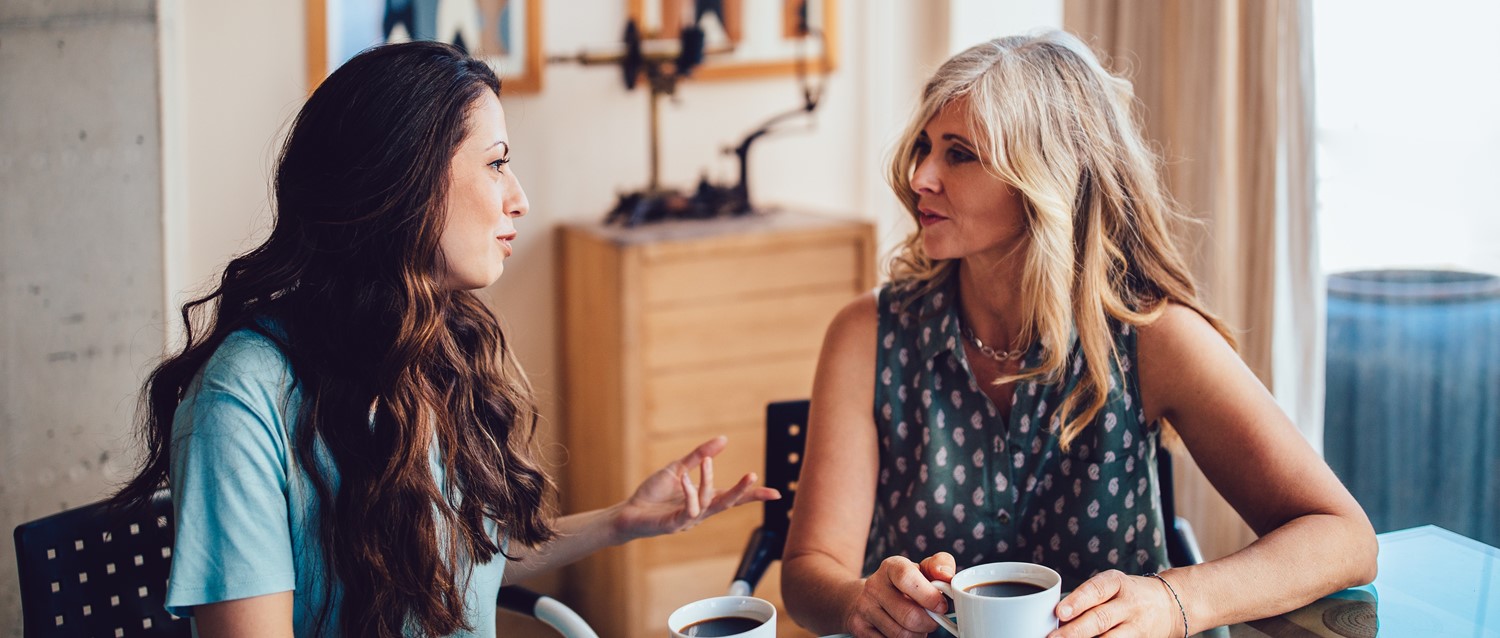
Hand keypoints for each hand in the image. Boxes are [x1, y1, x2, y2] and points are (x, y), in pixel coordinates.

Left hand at [613, 436, 779, 541]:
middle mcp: (701, 511)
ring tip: (706, 462)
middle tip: (752, 476)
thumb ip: (700, 456)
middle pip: (728, 503)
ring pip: (708, 502)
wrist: (628, 511)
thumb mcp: (678, 468)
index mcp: (704, 498)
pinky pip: (689, 509)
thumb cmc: (653, 493)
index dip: (753, 494)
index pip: (733, 497)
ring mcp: (689, 520)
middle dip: (742, 491)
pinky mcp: (675, 524)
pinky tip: (685, 480)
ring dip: (708, 480)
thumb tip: (723, 439)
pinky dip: (690, 493)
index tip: (777, 494)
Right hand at [843, 553, 955, 637]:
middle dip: (929, 623)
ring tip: (918, 626)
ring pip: (901, 635)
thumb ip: (940, 565)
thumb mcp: (922, 569)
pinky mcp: (860, 628)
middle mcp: (874, 586)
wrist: (867, 597)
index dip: (928, 595)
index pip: (907, 578)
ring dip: (917, 635)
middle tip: (933, 620)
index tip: (941, 606)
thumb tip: (947, 575)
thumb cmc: (904, 585)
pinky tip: (903, 632)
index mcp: (891, 567)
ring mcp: (864, 608)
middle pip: (908, 616)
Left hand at [1049, 570, 1180, 637]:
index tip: (1059, 612)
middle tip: (1053, 637)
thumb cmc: (1128, 594)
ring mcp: (1136, 626)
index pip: (1096, 590)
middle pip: (1100, 619)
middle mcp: (1129, 604)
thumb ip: (1087, 598)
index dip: (1077, 601)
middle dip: (1075, 631)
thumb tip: (1057, 618)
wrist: (1169, 605)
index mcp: (1117, 583)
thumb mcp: (1112, 585)